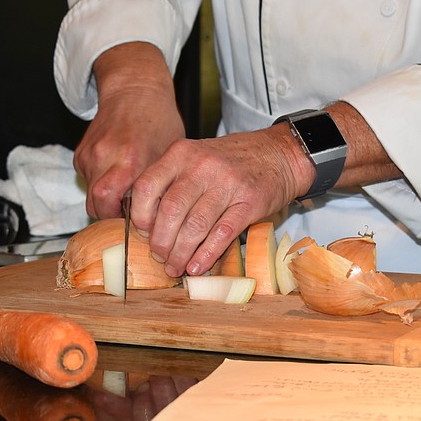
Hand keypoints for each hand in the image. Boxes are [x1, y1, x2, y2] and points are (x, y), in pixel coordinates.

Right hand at [73, 43, 184, 218]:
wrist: (135, 91)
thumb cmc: (158, 121)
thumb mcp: (168, 156)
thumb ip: (159, 187)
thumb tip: (158, 219)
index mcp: (129, 160)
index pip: (109, 206)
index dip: (121, 221)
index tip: (137, 223)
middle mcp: (104, 157)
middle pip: (95, 206)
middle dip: (110, 216)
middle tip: (130, 215)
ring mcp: (89, 154)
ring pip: (90, 194)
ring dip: (106, 200)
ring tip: (127, 192)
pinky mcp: (80, 153)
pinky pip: (88, 180)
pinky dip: (101, 184)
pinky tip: (118, 174)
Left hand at [131, 123, 314, 276]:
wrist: (280, 154)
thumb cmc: (232, 161)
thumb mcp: (197, 157)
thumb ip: (172, 181)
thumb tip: (149, 224)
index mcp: (181, 153)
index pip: (147, 187)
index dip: (141, 216)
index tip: (144, 233)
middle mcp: (202, 166)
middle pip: (170, 211)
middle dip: (161, 242)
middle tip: (160, 256)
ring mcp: (227, 184)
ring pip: (195, 226)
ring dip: (181, 254)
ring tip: (176, 267)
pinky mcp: (249, 202)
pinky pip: (222, 234)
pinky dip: (206, 255)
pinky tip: (197, 267)